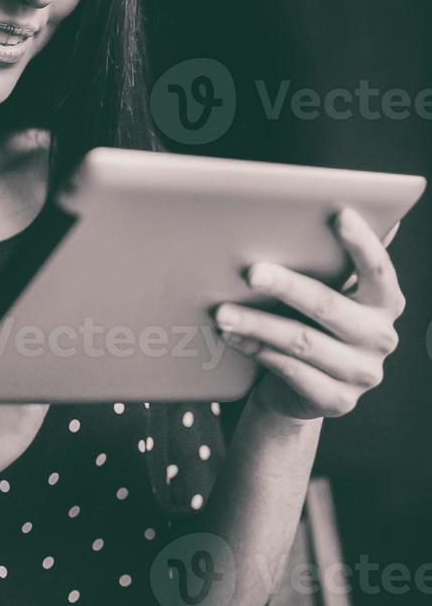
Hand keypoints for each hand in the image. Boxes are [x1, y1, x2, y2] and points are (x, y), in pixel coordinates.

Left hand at [213, 209, 405, 421]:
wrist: (301, 387)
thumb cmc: (311, 321)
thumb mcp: (325, 289)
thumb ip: (328, 259)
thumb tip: (321, 207)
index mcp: (385, 302)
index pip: (378, 269)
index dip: (361, 242)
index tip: (337, 214)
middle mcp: (381, 337)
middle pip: (328, 305)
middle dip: (286, 286)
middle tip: (251, 272)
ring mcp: (361, 373)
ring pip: (301, 341)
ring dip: (257, 324)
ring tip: (223, 312)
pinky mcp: (337, 400)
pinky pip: (290, 371)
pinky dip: (256, 350)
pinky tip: (231, 337)